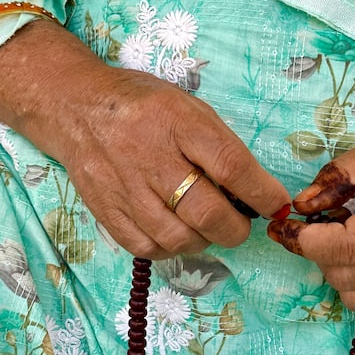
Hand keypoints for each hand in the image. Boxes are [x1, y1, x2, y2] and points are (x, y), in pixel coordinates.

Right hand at [0, 22, 288, 257]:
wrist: (76, 106)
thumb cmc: (144, 105)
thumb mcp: (188, 107)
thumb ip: (219, 145)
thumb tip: (254, 191)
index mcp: (179, 122)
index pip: (231, 165)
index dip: (261, 193)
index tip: (277, 205)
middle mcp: (151, 156)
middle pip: (205, 212)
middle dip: (236, 228)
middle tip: (241, 224)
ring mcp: (124, 187)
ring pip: (177, 238)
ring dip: (204, 240)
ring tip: (207, 227)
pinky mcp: (104, 209)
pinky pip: (146, 248)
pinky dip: (170, 249)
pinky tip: (177, 233)